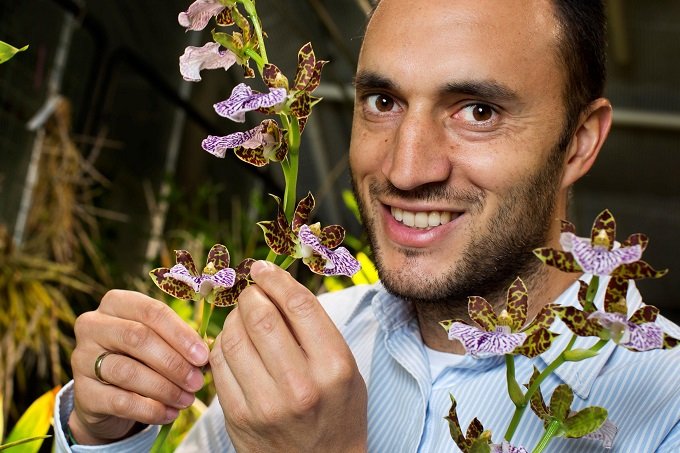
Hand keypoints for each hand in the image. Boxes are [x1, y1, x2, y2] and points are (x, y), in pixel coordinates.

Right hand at [68, 290, 208, 443]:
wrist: (108, 395)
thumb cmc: (141, 358)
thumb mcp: (159, 342)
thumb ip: (180, 342)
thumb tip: (207, 354)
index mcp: (116, 303)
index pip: (151, 312)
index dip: (180, 334)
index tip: (202, 355)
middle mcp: (93, 325)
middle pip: (138, 338)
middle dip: (173, 362)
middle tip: (197, 381)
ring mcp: (82, 357)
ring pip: (128, 371)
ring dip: (164, 388)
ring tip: (187, 399)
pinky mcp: (82, 391)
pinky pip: (120, 401)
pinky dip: (150, 409)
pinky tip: (169, 414)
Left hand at [210, 260, 367, 451]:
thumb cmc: (336, 410)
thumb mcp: (345, 369)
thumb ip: (316, 329)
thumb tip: (275, 284)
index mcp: (334, 367)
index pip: (298, 305)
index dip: (275, 278)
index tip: (263, 267)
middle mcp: (301, 386)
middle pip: (261, 316)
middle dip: (251, 294)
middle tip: (251, 291)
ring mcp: (266, 404)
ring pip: (233, 337)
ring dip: (233, 318)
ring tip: (243, 319)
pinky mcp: (238, 418)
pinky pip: (219, 364)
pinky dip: (222, 345)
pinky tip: (235, 345)